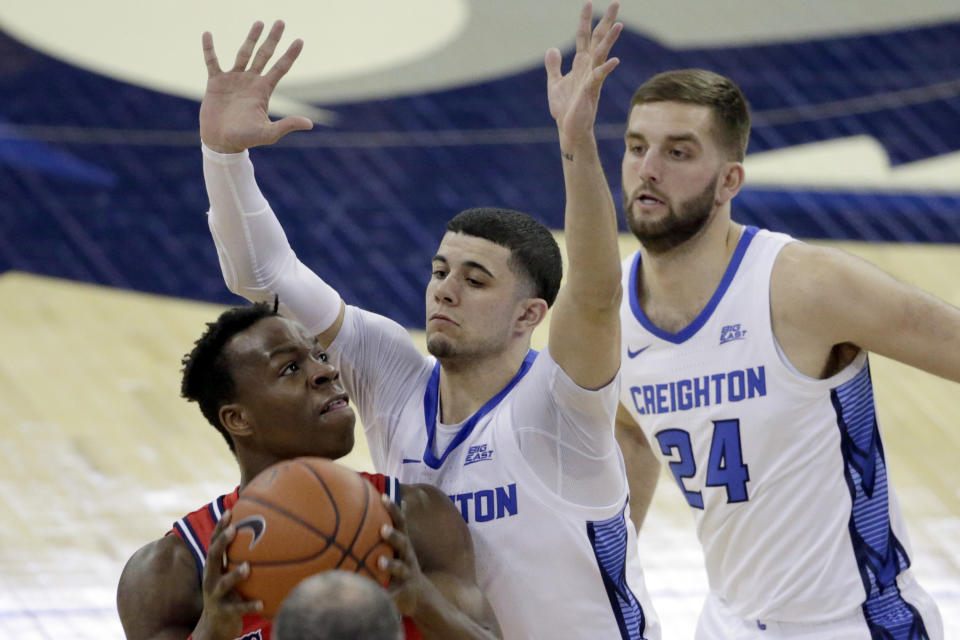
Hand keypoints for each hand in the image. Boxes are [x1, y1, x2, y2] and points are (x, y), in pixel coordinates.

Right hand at [193, 511, 262, 639]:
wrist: (214, 627)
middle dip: (222, 542)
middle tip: (234, 529)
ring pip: (224, 583)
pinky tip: (262, 604)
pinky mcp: (224, 612)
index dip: (219, 528)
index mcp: (213, 568)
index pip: (213, 543)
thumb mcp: (229, 575)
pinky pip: (238, 608)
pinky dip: (249, 605)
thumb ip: (240, 558)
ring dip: (235, 575)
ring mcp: (216, 596)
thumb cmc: (228, 594)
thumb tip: (264, 535)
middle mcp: (211, 579)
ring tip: (247, 567)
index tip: (230, 512)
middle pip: (212, 557)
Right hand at [200, 20, 313, 152]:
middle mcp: (250, 81)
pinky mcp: (216, 82)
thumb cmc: (246, 139)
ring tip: (259, 22)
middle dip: (272, 39)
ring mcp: (234, 79)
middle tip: (281, 22)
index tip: (300, 40)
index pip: (280, 68)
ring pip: (244, 53)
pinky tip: (207, 34)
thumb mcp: (269, 133)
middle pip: (264, 55)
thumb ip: (287, 125)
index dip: (290, 54)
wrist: (221, 142)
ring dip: (251, 38)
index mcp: (263, 90)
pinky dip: (209, 49)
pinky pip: (212, 61)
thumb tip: (310, 123)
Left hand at [378, 494, 430, 616]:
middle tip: (383, 529)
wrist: (420, 597)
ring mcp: (407, 575)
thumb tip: (356, 516)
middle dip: (394, 536)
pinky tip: (368, 593)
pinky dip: (383, 593)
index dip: (394, 509)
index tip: (383, 497)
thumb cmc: (400, 567)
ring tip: (380, 562)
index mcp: (403, 544)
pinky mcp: (403, 593)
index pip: (400, 523)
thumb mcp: (395, 550)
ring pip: (400, 568)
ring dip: (391, 565)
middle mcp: (407, 557)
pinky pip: (392, 593)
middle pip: (403, 543)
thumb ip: (383, 535)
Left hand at [545, 2, 621, 146]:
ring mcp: (591, 78)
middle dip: (606, 21)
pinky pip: (599, 77)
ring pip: (602, 55)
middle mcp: (589, 67)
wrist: (568, 129)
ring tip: (619, 24)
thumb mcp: (554, 83)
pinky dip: (606, 69)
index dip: (585, 19)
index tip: (588, 2)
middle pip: (598, 39)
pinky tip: (615, 60)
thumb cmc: (565, 108)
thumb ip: (554, 66)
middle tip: (616, 2)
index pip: (584, 36)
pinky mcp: (590, 91)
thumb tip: (552, 48)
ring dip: (610, 40)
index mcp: (580, 64)